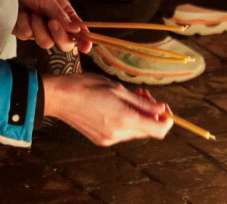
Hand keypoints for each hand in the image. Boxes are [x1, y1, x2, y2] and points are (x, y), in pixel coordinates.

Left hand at [13, 0, 88, 53]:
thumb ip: (60, 15)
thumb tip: (77, 30)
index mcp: (64, 14)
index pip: (77, 31)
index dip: (83, 40)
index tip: (86, 47)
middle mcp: (53, 25)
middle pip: (63, 43)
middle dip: (58, 34)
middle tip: (51, 22)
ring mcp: (38, 30)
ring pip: (45, 42)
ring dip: (37, 25)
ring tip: (31, 11)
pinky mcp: (24, 32)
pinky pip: (27, 36)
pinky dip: (24, 22)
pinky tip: (21, 12)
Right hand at [41, 75, 172, 145]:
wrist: (59, 97)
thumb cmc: (87, 86)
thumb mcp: (118, 89)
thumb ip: (142, 103)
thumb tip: (162, 110)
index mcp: (125, 120)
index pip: (159, 130)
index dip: (167, 120)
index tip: (164, 106)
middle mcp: (118, 134)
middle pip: (147, 130)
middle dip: (150, 113)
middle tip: (142, 94)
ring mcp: (108, 139)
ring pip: (134, 131)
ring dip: (138, 116)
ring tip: (129, 97)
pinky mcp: (101, 139)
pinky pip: (122, 132)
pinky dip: (126, 120)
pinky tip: (118, 106)